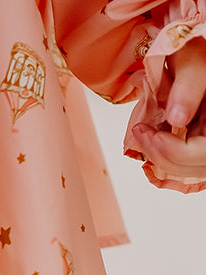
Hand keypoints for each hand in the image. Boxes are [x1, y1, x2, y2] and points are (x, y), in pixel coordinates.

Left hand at [133, 36, 205, 179]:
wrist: (193, 42)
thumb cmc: (196, 42)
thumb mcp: (194, 56)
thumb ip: (189, 84)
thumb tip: (177, 118)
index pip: (204, 154)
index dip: (175, 152)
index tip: (148, 135)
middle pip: (195, 166)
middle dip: (164, 156)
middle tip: (140, 134)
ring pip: (189, 165)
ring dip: (163, 156)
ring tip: (144, 133)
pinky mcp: (200, 133)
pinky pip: (185, 156)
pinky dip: (166, 151)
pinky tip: (153, 136)